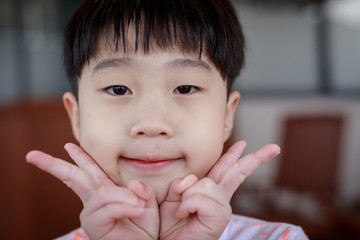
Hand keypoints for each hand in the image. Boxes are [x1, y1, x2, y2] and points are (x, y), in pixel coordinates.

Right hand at [26, 143, 158, 239]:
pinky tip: (137, 210)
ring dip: (124, 198)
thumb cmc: (143, 226)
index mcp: (104, 192)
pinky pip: (109, 207)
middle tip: (32, 155)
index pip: (88, 171)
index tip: (68, 145)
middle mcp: (93, 201)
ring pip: (103, 193)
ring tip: (139, 207)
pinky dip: (125, 207)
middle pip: (72, 177)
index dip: (79, 157)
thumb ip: (143, 190)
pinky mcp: (94, 225)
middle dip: (53, 165)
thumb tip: (134, 183)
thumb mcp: (146, 203)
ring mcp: (91, 213)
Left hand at [159, 141, 279, 239]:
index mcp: (210, 192)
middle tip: (274, 148)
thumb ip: (182, 183)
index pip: (224, 169)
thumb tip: (192, 179)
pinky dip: (187, 204)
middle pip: (237, 172)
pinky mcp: (219, 218)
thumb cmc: (169, 222)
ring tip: (181, 209)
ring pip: (207, 183)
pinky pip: (200, 198)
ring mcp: (222, 208)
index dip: (233, 155)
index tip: (243, 144)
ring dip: (188, 195)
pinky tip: (183, 213)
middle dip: (256, 159)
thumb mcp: (172, 196)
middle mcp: (220, 199)